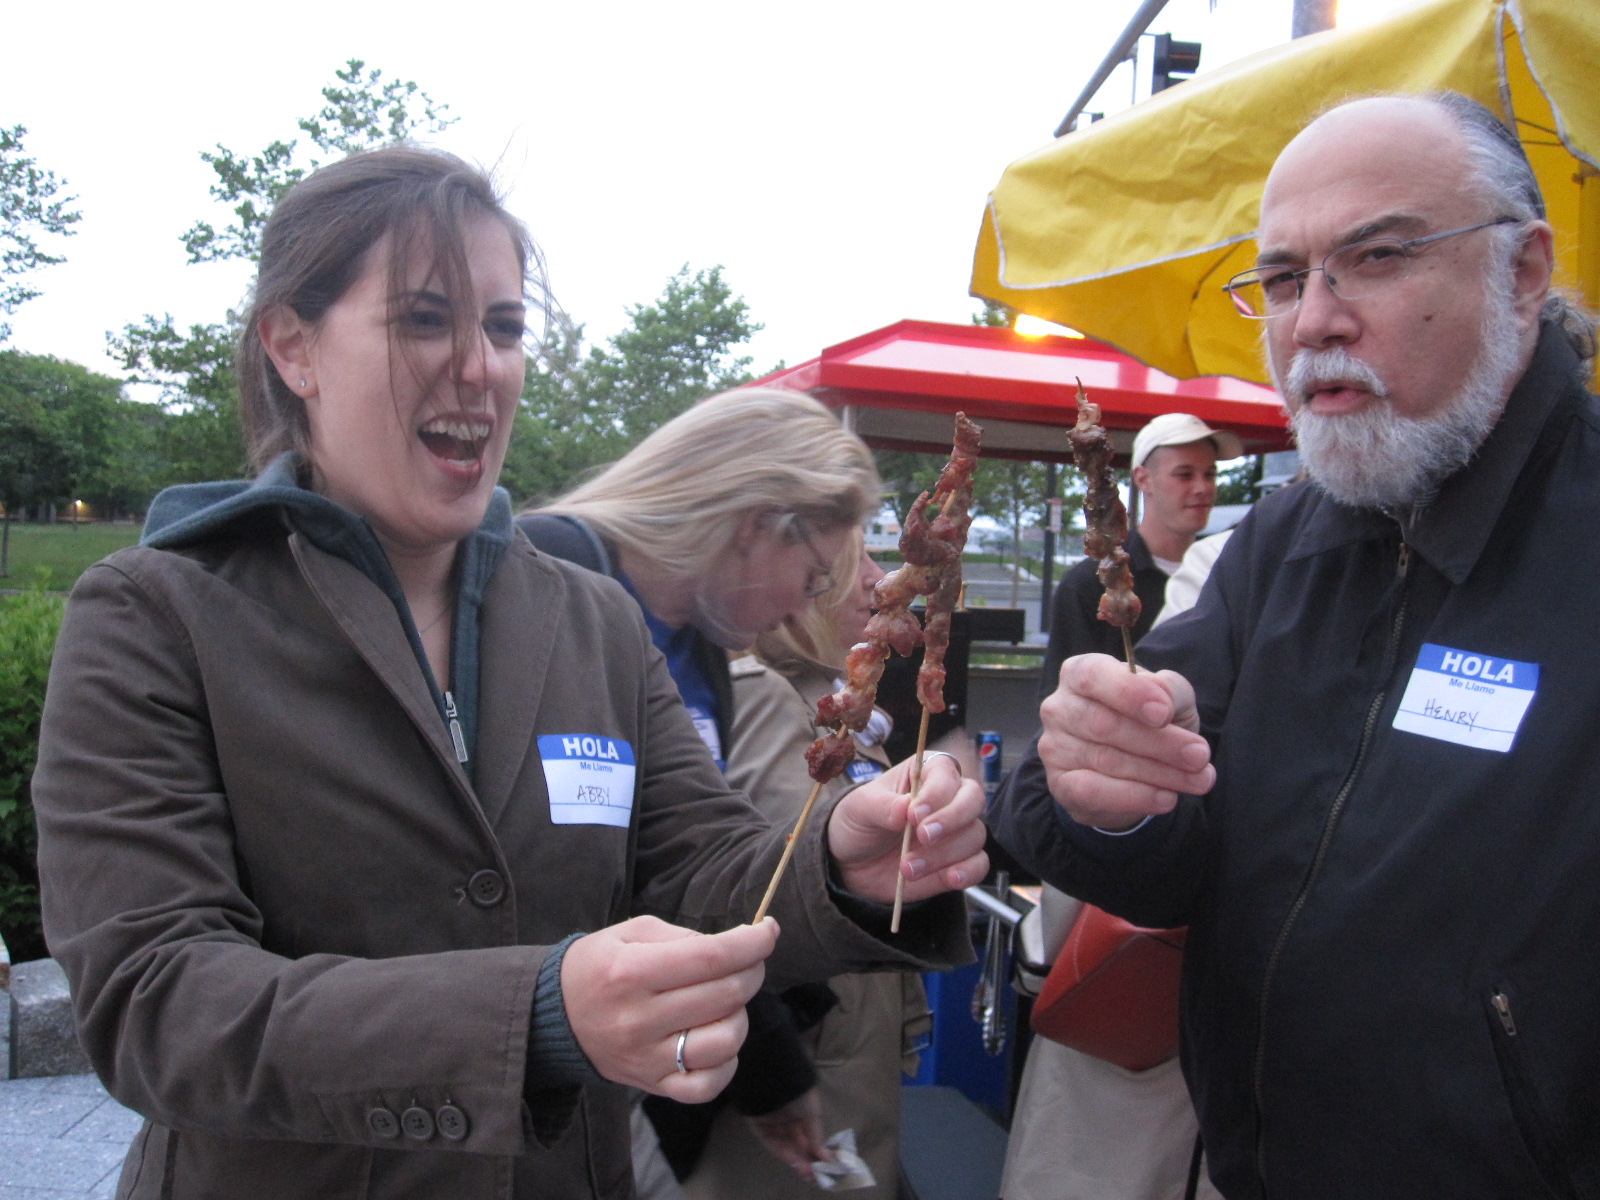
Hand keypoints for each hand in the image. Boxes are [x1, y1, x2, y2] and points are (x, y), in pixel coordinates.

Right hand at [560, 915, 778, 1102]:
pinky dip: (727, 1061)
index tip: (768, 930)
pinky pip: (709, 1085)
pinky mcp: (652, 1086)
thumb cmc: (598, 966)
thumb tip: (737, 945)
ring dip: (741, 1014)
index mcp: (632, 972)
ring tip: (726, 1001)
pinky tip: (717, 1037)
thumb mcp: (630, 932)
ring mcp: (646, 1059)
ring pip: (726, 1041)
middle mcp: (639, 1019)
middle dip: (752, 970)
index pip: (711, 957)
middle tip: (749, 960)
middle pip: (726, 995)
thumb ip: (683, 936)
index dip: (751, 942)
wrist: (554, 1017)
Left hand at [745, 1087, 826, 1182]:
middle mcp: (787, 1116)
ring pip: (785, 1145)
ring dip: (796, 1159)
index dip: (815, 1150)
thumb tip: (826, 1158)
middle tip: (815, 1174)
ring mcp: (772, 1121)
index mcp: (801, 1110)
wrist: (774, 1077)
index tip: (824, 1165)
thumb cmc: (799, 1093)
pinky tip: (794, 1162)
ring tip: (807, 1172)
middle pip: (796, 1142)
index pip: (808, 1134)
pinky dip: (782, 1152)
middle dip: (806, 1158)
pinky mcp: (759, 1124)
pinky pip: (771, 1142)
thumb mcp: (813, 1113)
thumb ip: (817, 1136)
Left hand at [827, 754, 987, 903]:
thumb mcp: (859, 808)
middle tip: (923, 836)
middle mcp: (947, 799)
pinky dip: (969, 871)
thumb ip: (882, 806)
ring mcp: (955, 832)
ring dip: (944, 853)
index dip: (936, 792)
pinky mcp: (957, 862)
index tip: (913, 814)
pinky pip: (979, 864)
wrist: (852, 863)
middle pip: (973, 799)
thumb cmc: (859, 822)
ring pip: (974, 834)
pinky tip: (950, 877)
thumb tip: (904, 807)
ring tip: (907, 867)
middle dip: (951, 819)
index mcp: (925, 773)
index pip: (945, 772)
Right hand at [1039, 653, 1214, 829]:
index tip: (1164, 713)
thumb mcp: (1169, 697)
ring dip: (1160, 773)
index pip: (1093, 676)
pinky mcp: (1060, 784)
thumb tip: (1164, 700)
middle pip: (1106, 724)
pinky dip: (1135, 796)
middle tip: (1199, 755)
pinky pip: (1094, 792)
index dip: (1129, 694)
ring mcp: (1054, 747)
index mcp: (1080, 673)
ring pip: (1107, 760)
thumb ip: (1170, 689)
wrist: (1130, 767)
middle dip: (1160, 743)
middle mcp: (1059, 707)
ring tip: (1199, 779)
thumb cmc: (1148, 720)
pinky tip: (1166, 798)